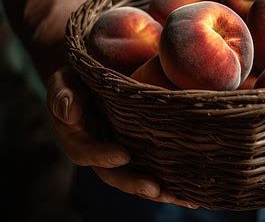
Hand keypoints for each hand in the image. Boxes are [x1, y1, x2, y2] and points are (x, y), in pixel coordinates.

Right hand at [47, 66, 197, 208]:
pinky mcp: (139, 148)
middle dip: (134, 183)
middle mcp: (101, 151)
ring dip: (158, 191)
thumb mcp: (64, 81)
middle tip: (156, 189)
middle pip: (115, 174)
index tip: (123, 155)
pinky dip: (170, 181)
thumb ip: (62, 95)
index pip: (87, 153)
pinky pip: (153, 167)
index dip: (103, 156)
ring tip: (183, 198)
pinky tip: (191, 192)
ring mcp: (121, 151)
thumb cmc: (77, 79)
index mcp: (79, 138)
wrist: (95, 77)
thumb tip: (69, 113)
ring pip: (137, 176)